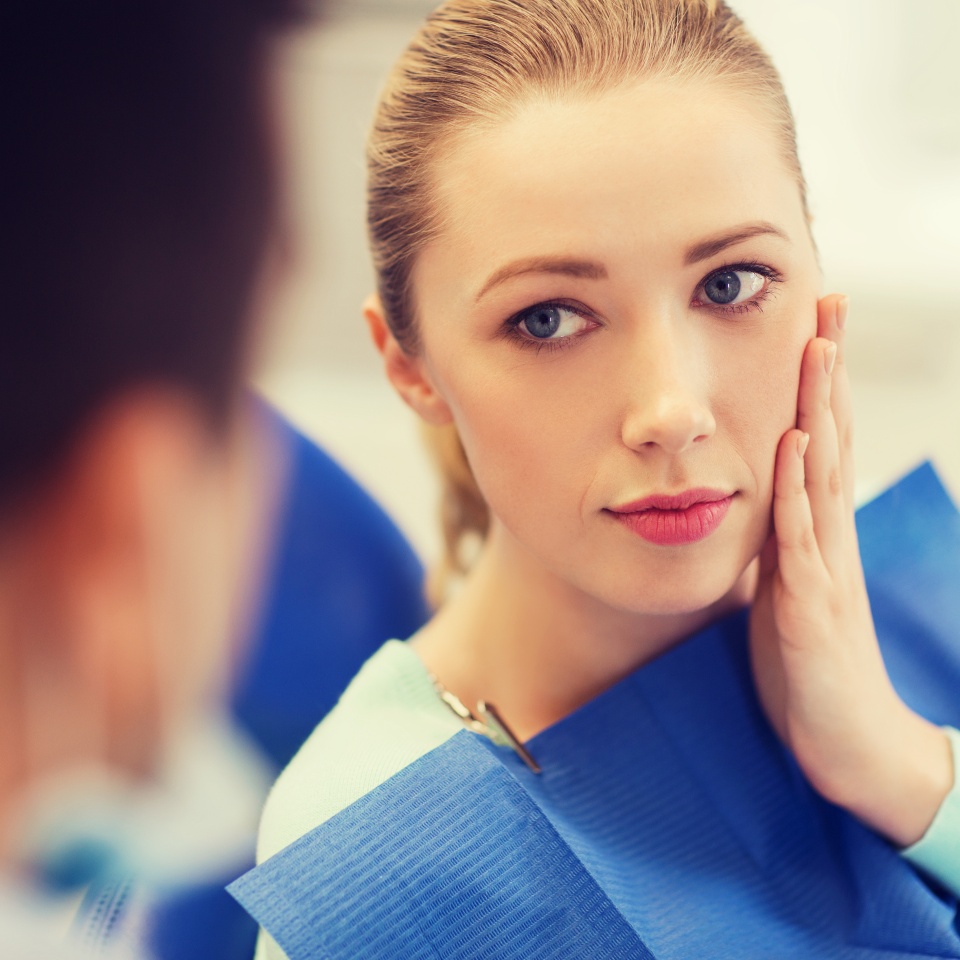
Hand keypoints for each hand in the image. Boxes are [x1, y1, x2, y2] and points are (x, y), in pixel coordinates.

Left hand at [749, 294, 952, 846]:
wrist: (846, 740)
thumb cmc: (808, 667)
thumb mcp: (785, 593)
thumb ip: (776, 547)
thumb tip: (751, 511)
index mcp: (817, 533)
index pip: (819, 443)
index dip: (818, 386)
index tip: (815, 326)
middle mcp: (827, 537)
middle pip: (827, 439)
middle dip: (826, 372)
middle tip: (827, 304)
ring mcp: (824, 566)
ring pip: (819, 472)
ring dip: (815, 408)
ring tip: (815, 346)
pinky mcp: (810, 605)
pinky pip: (800, 536)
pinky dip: (794, 487)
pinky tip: (789, 444)